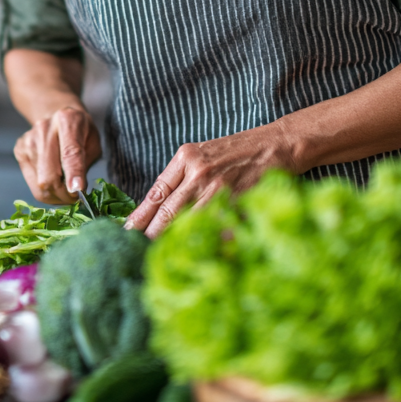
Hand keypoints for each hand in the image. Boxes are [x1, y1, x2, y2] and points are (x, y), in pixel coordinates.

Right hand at [14, 105, 101, 203]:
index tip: (77, 191)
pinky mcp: (19, 150)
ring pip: (40, 184)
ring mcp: (28, 139)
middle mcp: (44, 128)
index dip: (73, 174)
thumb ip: (86, 163)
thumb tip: (76, 189)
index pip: (70, 153)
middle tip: (76, 198)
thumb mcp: (93, 141)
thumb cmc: (80, 130)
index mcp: (68, 120)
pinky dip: (45, 190)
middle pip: (49, 176)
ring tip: (66, 189)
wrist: (56, 112)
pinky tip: (54, 180)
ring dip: (55, 195)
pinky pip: (32, 183)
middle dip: (64, 195)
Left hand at [124, 122, 296, 237]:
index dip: (140, 215)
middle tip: (134, 249)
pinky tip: (197, 252)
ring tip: (159, 256)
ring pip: (188, 220)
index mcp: (185, 157)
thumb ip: (183, 178)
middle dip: (150, 233)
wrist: (273, 145)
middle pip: (167, 209)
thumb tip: (161, 209)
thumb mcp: (203, 155)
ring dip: (173, 240)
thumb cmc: (237, 152)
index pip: (156, 192)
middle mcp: (198, 170)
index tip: (127, 230)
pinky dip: (207, 240)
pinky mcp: (237, 199)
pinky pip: (217, 226)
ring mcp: (218, 185)